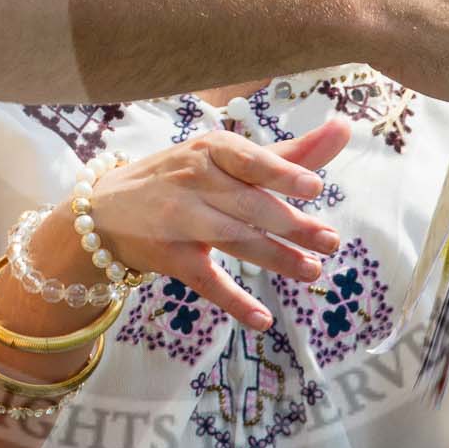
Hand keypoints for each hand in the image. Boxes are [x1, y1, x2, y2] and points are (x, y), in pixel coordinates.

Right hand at [71, 118, 353, 328]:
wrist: (105, 210)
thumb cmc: (181, 177)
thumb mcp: (226, 158)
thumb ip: (287, 153)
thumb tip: (343, 129)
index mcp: (211, 150)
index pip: (249, 160)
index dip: (280, 173)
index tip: (313, 188)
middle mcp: (193, 180)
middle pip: (248, 205)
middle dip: (291, 224)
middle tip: (330, 241)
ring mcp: (179, 220)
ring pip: (233, 240)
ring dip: (275, 258)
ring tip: (312, 271)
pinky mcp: (170, 257)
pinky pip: (207, 280)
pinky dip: (234, 301)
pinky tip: (263, 319)